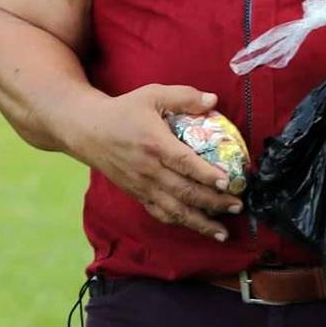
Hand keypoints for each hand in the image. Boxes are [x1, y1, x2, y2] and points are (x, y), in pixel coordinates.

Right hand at [70, 85, 243, 242]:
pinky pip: (160, 213)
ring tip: (222, 232)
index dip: (207, 175)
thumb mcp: (153, 94)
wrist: (87, 131)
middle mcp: (149, 169)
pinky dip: (179, 222)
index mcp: (155, 144)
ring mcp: (142, 186)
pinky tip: (196, 227)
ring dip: (200, 223)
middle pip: (185, 192)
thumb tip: (214, 100)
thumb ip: (184, 97)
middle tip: (238, 206)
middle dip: (214, 202)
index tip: (228, 183)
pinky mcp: (137, 194)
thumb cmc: (124, 110)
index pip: (185, 163)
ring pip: (174, 210)